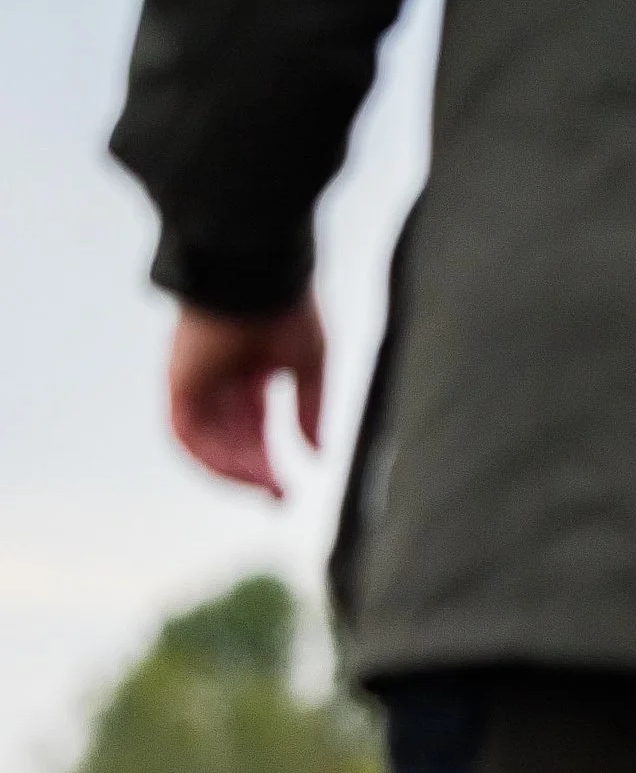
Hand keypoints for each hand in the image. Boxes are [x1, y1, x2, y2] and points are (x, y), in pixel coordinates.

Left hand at [167, 295, 326, 498]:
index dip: (269, 464)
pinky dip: (211, 457)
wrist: (258, 275)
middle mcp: (219, 384)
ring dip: (235, 471)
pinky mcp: (180, 384)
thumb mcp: (310, 366)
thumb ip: (311, 411)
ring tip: (266, 486)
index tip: (289, 491)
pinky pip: (188, 435)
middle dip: (255, 474)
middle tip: (280, 498)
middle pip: (231, 444)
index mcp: (250, 376)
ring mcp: (196, 384)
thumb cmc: (287, 308)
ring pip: (209, 445)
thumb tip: (318, 454)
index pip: (254, 432)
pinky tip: (242, 471)